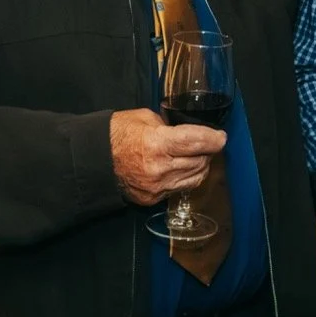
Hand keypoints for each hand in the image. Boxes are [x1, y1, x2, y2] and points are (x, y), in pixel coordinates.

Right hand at [110, 108, 226, 205]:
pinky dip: (186, 177)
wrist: (94, 160)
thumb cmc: (117, 134)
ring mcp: (157, 187)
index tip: (221, 137)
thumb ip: (169, 125)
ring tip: (197, 155)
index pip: (197, 142)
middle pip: (199, 161)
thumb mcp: (145, 118)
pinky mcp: (153, 199)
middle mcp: (160, 169)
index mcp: (157, 143)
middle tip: (208, 143)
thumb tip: (187, 132)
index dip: (214, 139)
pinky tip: (182, 168)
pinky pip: (180, 188)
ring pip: (194, 178)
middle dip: (208, 151)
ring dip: (200, 165)